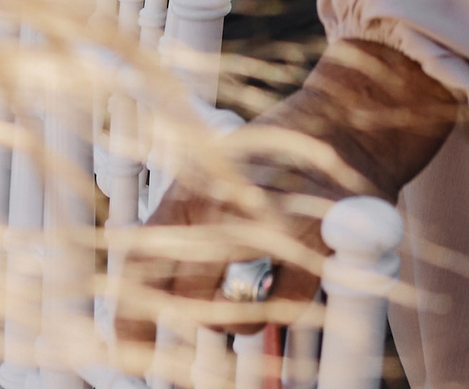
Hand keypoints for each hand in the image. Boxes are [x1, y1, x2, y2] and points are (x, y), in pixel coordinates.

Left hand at [114, 40, 459, 349]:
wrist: (342, 122)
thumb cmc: (275, 152)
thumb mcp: (211, 170)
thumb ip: (181, 221)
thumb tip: (149, 278)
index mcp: (189, 193)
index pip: (140, 265)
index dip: (128, 317)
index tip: (126, 346)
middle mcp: (222, 211)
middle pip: (183, 297)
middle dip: (191, 318)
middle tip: (204, 318)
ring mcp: (268, 228)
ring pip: (233, 313)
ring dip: (236, 322)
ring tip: (249, 298)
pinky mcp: (314, 244)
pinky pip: (285, 307)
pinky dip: (282, 306)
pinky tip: (285, 283)